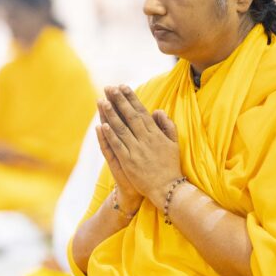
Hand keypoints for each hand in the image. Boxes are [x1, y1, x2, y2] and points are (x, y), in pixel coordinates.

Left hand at [98, 85, 181, 208]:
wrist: (167, 188)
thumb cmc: (170, 166)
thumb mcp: (174, 143)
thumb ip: (167, 125)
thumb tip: (157, 110)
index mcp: (156, 134)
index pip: (141, 111)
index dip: (131, 98)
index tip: (123, 86)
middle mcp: (146, 139)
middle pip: (130, 116)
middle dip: (119, 101)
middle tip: (109, 88)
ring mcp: (136, 150)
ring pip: (121, 129)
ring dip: (111, 114)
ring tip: (102, 101)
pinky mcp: (128, 162)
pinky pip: (118, 146)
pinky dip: (110, 135)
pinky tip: (102, 125)